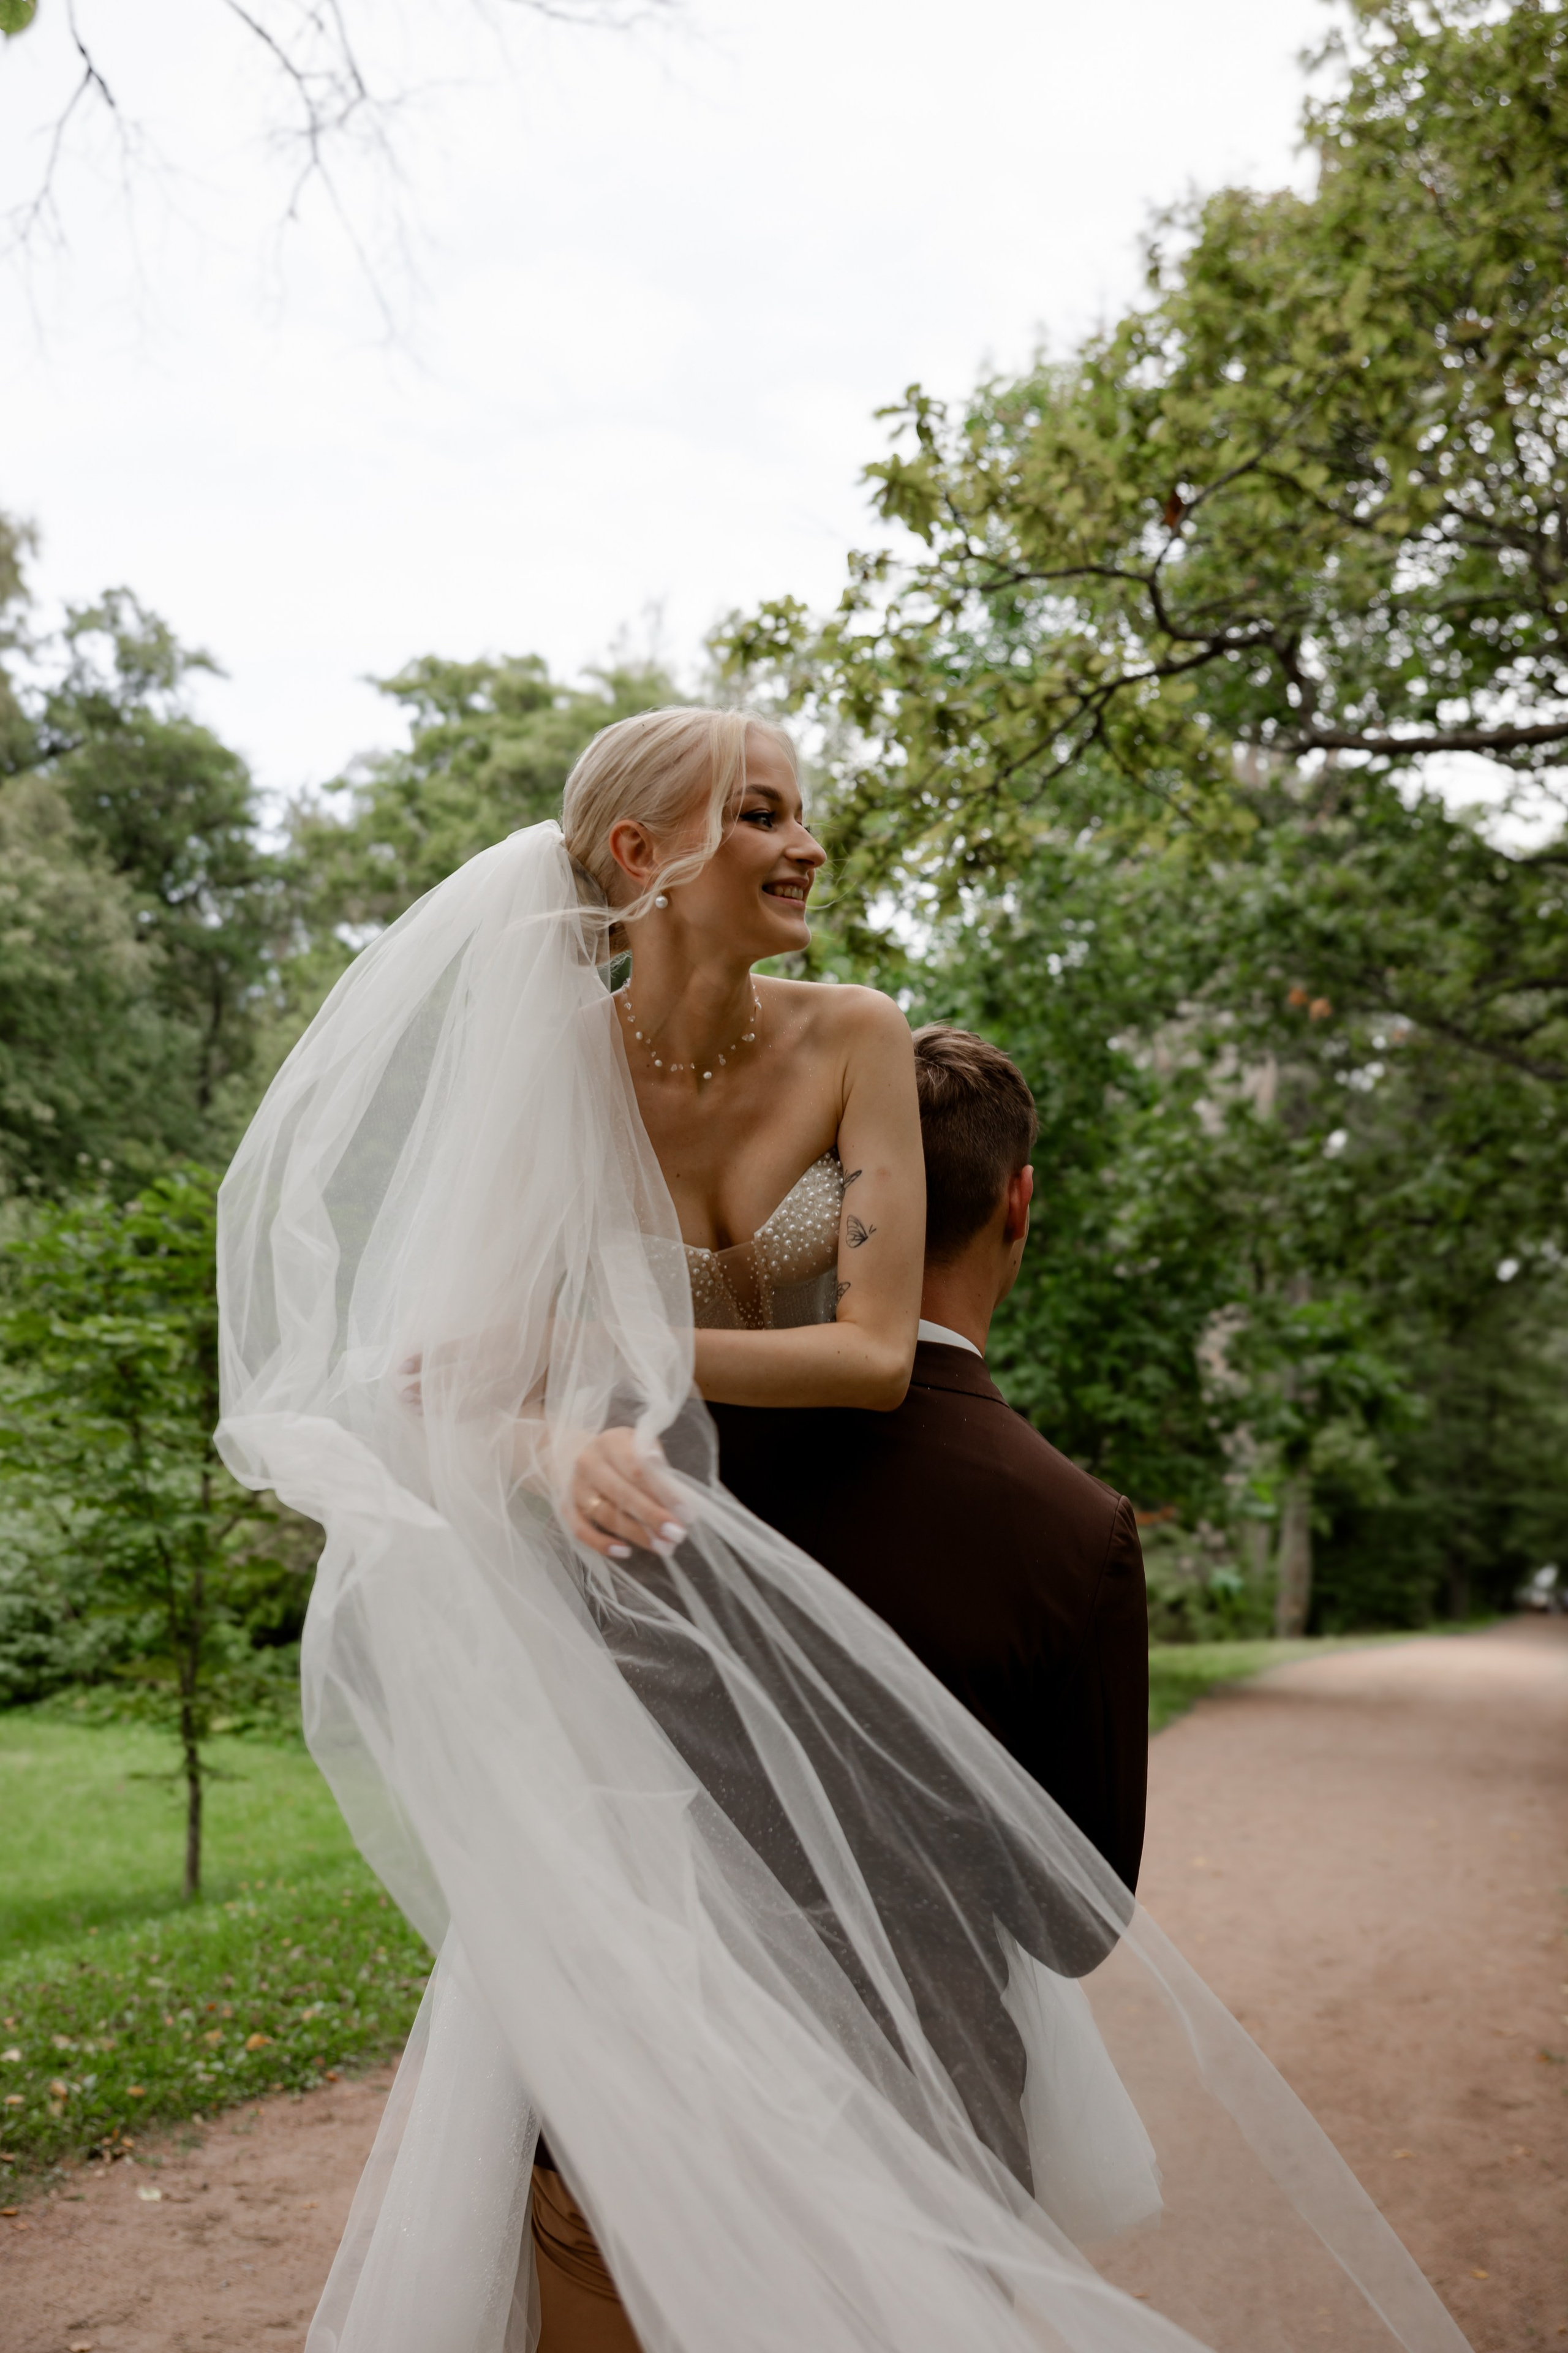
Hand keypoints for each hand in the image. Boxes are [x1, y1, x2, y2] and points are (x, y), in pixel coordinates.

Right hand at [570, 1427, 687, 1560]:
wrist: (570, 1452)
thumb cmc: (618, 1452)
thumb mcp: (637, 1444)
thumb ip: (655, 1465)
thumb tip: (676, 1491)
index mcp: (610, 1443)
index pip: (637, 1468)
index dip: (663, 1492)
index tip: (686, 1513)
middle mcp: (589, 1463)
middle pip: (622, 1494)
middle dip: (652, 1517)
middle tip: (677, 1535)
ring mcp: (575, 1487)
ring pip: (605, 1515)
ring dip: (636, 1534)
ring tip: (662, 1547)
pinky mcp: (566, 1508)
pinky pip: (580, 1530)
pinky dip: (601, 1544)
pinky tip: (625, 1552)